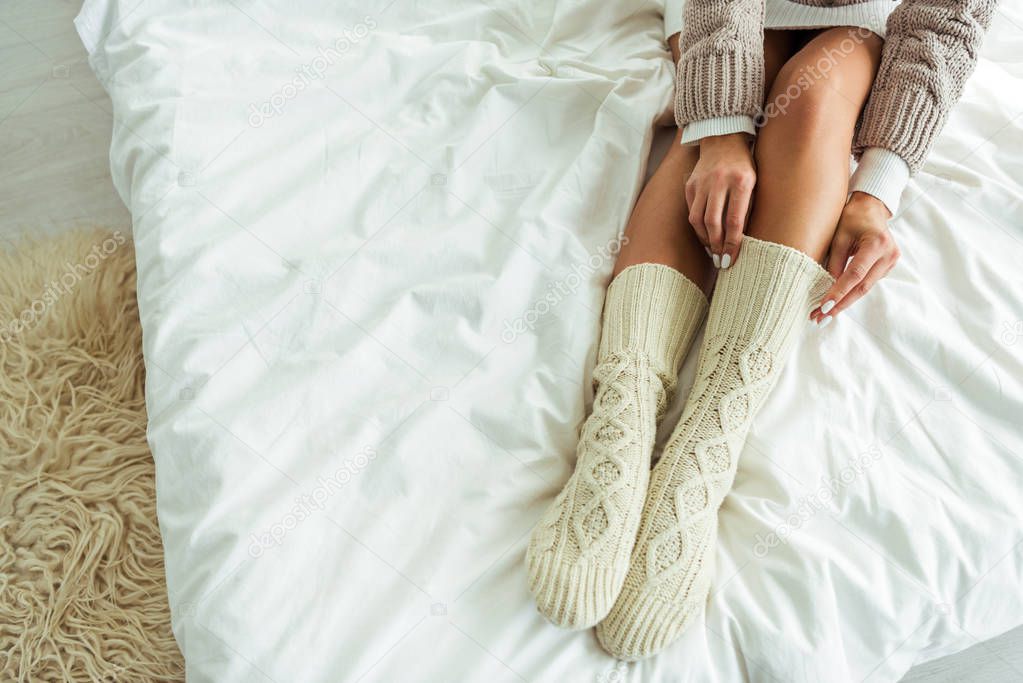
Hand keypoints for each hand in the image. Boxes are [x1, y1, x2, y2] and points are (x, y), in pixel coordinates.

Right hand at [685, 133, 754, 268]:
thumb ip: (747, 209)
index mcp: (740, 182)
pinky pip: (691, 210)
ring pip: (698, 219)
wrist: (724, 140)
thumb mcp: (754, 184)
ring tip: (711, 249)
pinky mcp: (690, 184)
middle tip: (719, 260)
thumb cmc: (745, 166)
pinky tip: (705, 234)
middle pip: (713, 222)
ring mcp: (702, 182)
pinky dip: (697, 226)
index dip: (732, 244)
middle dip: (716, 245)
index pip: (734, 221)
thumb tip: (738, 241)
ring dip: (705, 238)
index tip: (730, 260)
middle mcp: (719, 181)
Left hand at [812, 192, 899, 325]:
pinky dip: (851, 293)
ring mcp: (891, 262)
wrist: (872, 208)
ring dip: (844, 302)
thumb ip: (834, 262)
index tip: (823, 307)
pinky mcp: (887, 267)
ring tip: (824, 315)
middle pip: (862, 287)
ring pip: (865, 288)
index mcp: (877, 244)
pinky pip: (867, 283)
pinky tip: (837, 303)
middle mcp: (888, 255)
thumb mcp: (839, 237)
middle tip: (820, 319)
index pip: (855, 275)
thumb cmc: (852, 218)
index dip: (838, 292)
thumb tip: (826, 287)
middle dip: (840, 305)